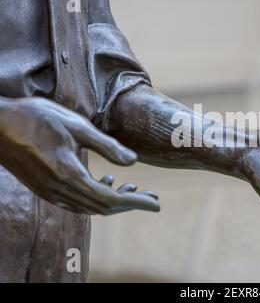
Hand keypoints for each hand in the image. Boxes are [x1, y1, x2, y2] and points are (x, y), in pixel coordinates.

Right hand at [0, 97, 158, 214]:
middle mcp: (60, 191)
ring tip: (133, 188)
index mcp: (69, 176)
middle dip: (130, 203)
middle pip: (102, 207)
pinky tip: (107, 180)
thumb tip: (133, 162)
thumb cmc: (36, 118)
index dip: (136, 203)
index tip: (156, 204)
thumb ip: (107, 146)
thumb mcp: (77, 126)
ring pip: (90, 206)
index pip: (111, 200)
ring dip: (114, 200)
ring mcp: (50, 192)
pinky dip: (96, 196)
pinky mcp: (45, 188)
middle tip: (152, 197)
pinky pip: (77, 201)